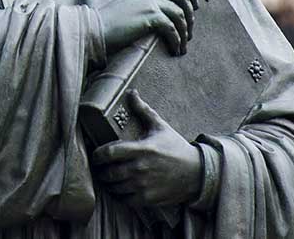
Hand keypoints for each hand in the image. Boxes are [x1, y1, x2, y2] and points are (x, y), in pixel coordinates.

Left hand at [91, 91, 201, 206]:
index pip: (109, 153)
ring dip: (109, 183)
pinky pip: (125, 200)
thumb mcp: (160, 127)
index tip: (95, 155)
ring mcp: (144, 185)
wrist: (198, 173)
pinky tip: (120, 189)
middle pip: (109, 173)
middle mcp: (141, 168)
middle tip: (99, 168)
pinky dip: (120, 195)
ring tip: (108, 178)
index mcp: (141, 149)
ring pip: (115, 187)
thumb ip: (143, 110)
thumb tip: (132, 93)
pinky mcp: (149, 198)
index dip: (97, 155)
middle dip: (101, 171)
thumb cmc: (176, 148)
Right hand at [97, 0, 198, 55]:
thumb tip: (165, 13)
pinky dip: (177, 41)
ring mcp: (150, 1)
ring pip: (180, 13)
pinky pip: (173, 28)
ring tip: (183, 44)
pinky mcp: (150, 16)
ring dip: (186, 31)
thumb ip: (146, 2)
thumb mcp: (130, 4)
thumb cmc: (110, 23)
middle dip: (191, 15)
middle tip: (190, 30)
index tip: (194, 3)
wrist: (95, 30)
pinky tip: (175, 49)